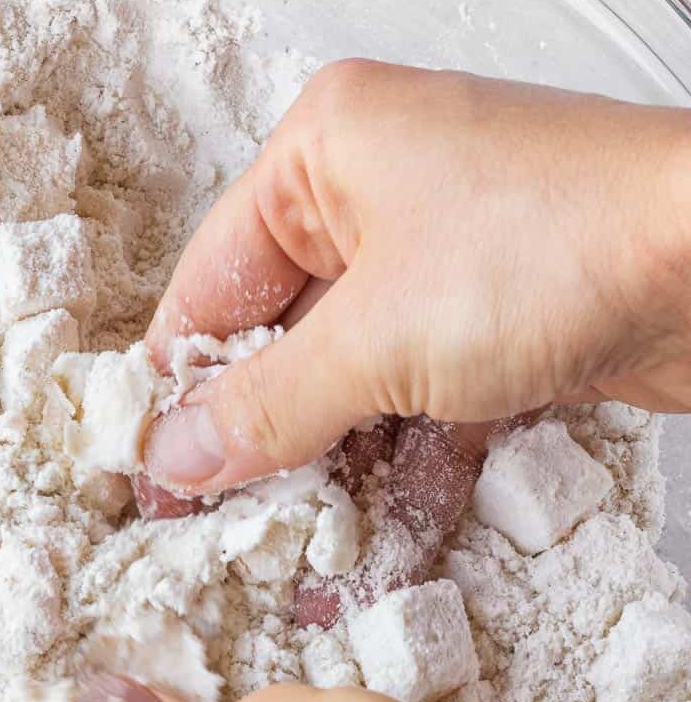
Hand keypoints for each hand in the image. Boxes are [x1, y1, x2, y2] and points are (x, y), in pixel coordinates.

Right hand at [142, 63, 690, 497]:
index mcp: (324, 150)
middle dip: (261, 437)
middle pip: (283, 335)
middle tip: (218, 523)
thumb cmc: (557, 245)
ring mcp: (451, 253)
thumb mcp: (378, 341)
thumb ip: (263, 407)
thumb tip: (173, 454)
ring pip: (359, 377)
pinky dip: (409, 464)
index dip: (173, 384)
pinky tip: (386, 540)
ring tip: (299, 552)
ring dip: (336, 467)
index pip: (209, 281)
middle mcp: (381, 190)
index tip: (144, 469)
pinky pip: (428, 398)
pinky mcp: (508, 313)